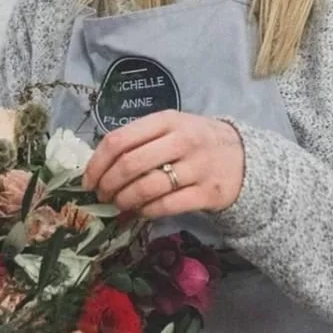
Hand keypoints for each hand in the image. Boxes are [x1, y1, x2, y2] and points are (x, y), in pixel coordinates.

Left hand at [81, 111, 244, 218]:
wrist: (243, 157)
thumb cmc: (196, 142)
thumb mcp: (171, 128)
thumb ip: (140, 140)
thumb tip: (98, 166)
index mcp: (167, 120)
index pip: (119, 140)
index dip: (97, 163)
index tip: (88, 180)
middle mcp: (183, 140)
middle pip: (130, 164)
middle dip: (108, 184)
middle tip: (102, 195)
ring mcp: (197, 167)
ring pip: (147, 188)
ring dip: (125, 200)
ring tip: (120, 204)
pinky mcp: (208, 193)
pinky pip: (166, 206)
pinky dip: (147, 212)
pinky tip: (142, 211)